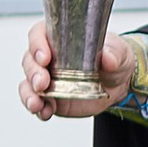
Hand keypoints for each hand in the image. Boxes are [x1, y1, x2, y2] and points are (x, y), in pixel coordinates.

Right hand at [19, 21, 135, 121]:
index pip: (39, 34)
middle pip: (29, 60)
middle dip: (33, 72)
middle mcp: (49, 57)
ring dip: (29, 94)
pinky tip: (44, 112)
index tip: (44, 57)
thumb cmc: (114, 59)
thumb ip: (114, 53)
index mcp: (60, 38)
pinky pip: (37, 103)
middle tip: (42, 83)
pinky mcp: (50, 98)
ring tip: (37, 103)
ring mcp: (47, 79)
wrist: (119, 85)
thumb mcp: (119, 52)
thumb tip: (108, 57)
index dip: (37, 44)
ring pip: (28, 84)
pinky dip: (38, 108)